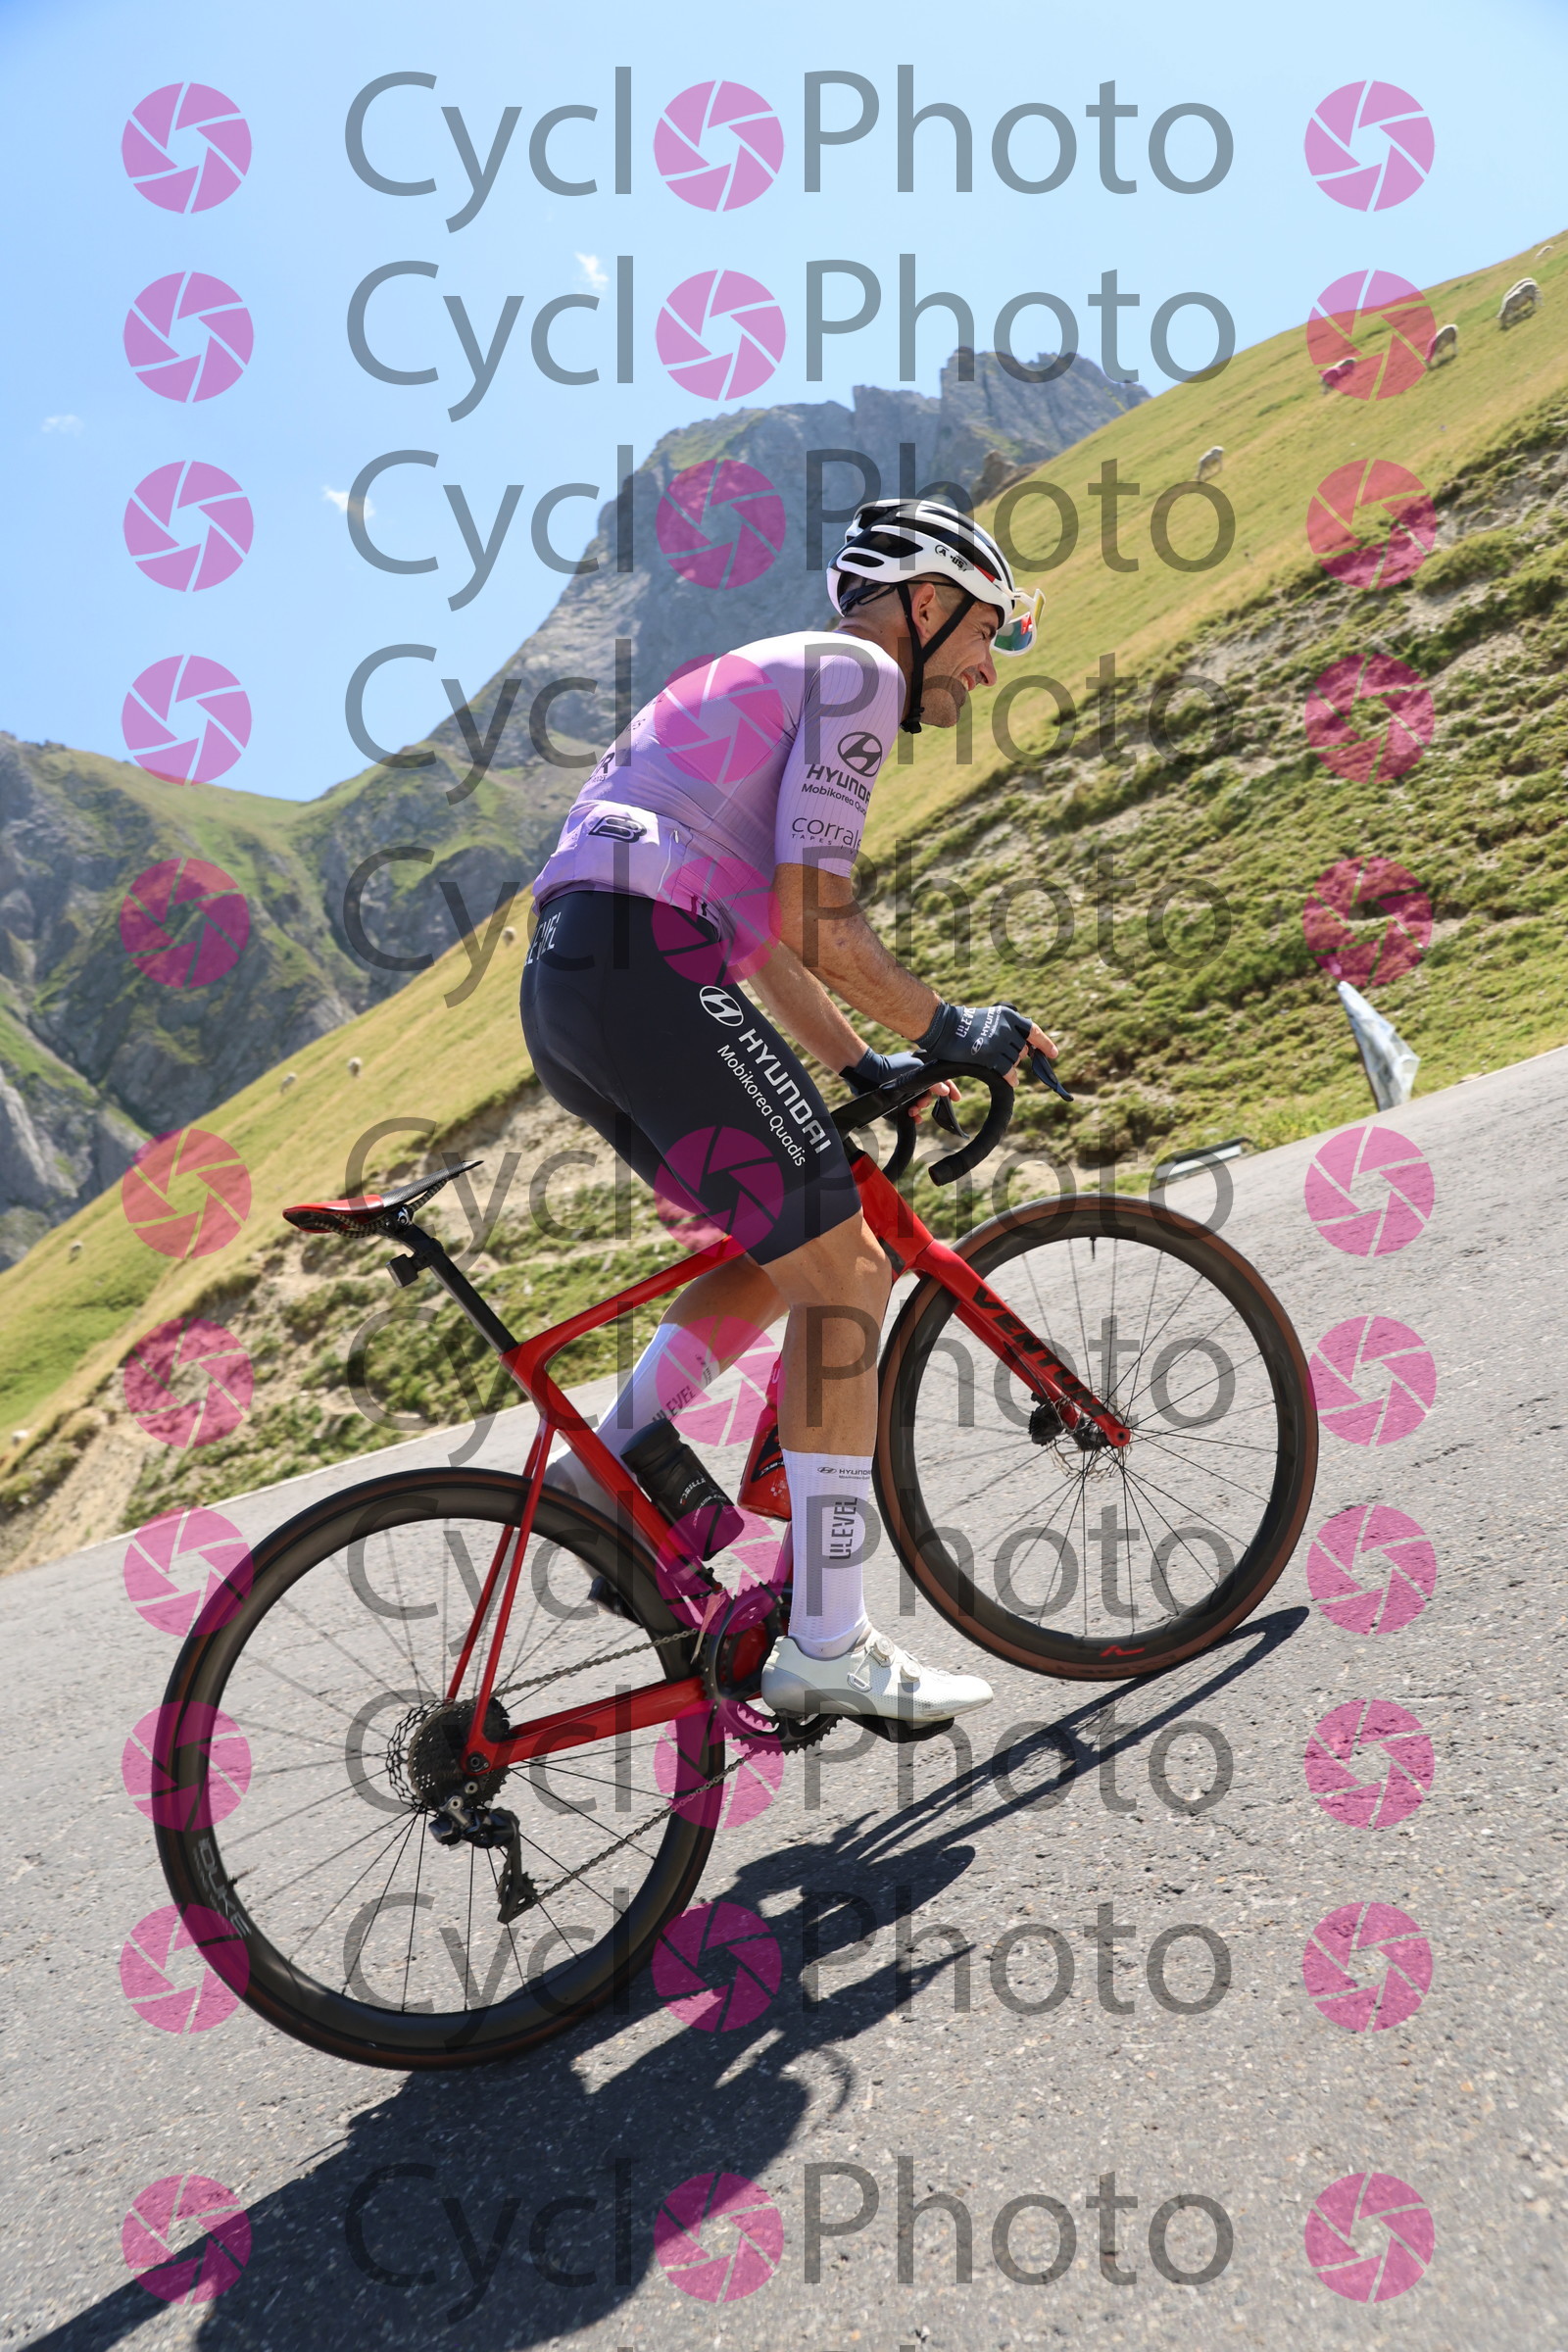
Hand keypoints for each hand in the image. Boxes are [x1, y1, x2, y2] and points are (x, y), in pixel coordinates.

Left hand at [840, 1049, 958, 1120]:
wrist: (867, 1073)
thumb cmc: (890, 1067)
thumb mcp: (914, 1071)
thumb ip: (931, 1082)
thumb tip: (945, 1091)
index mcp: (921, 1073)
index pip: (941, 1081)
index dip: (950, 1089)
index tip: (957, 1098)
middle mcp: (915, 1083)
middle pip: (930, 1096)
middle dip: (928, 1102)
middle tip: (921, 1104)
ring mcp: (906, 1094)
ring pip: (920, 1105)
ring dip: (919, 1110)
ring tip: (913, 1111)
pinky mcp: (896, 1104)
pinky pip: (908, 1114)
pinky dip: (913, 1117)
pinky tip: (913, 1119)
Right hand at [914, 999, 1040, 1078]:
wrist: (945, 1027)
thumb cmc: (965, 1023)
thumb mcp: (992, 1017)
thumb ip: (1008, 1029)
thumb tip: (1025, 1048)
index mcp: (1009, 1016)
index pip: (1033, 1031)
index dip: (1045, 1044)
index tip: (1053, 1054)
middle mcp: (1007, 1028)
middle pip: (1022, 1050)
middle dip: (1017, 1056)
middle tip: (1004, 1056)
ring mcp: (999, 1042)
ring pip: (1015, 1061)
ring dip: (1011, 1066)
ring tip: (999, 1064)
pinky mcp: (990, 1056)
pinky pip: (1008, 1071)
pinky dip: (1011, 1078)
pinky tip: (1012, 1081)